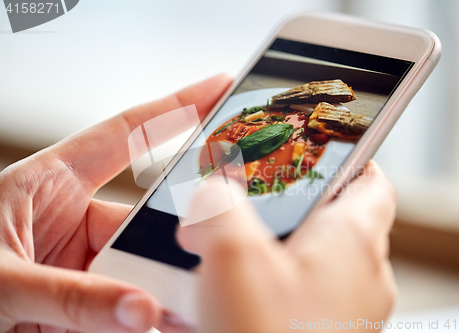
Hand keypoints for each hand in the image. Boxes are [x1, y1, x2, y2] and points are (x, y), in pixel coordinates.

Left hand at [0, 74, 232, 332]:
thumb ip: (68, 296)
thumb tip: (140, 311)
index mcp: (50, 181)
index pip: (127, 134)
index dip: (177, 107)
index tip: (219, 88)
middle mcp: (71, 218)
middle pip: (141, 224)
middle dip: (174, 245)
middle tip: (205, 262)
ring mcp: (77, 260)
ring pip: (136, 272)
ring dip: (158, 294)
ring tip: (178, 312)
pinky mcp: (79, 299)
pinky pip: (122, 306)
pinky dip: (141, 318)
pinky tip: (155, 325)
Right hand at [178, 161, 396, 332]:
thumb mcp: (231, 258)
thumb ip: (219, 206)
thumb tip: (212, 192)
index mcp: (352, 240)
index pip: (372, 179)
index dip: (348, 157)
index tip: (315, 149)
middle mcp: (360, 275)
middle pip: (333, 217)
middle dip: (288, 204)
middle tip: (247, 199)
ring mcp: (345, 310)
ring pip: (310, 258)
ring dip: (271, 248)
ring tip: (225, 247)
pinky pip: (298, 294)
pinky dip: (268, 284)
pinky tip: (227, 295)